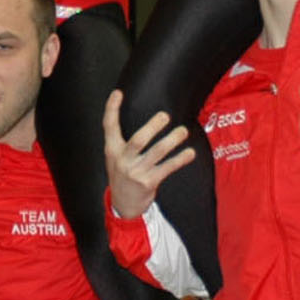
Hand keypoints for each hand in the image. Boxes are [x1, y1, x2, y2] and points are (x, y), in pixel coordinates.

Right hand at [104, 90, 195, 219]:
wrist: (123, 205)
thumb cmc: (123, 175)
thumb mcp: (115, 157)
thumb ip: (122, 140)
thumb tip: (137, 116)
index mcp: (112, 151)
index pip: (109, 127)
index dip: (111, 109)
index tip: (118, 93)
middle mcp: (123, 160)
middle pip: (138, 140)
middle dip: (152, 127)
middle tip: (165, 116)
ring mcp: (136, 172)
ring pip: (156, 153)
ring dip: (172, 140)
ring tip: (183, 131)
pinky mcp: (149, 183)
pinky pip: (167, 168)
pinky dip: (180, 159)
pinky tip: (190, 153)